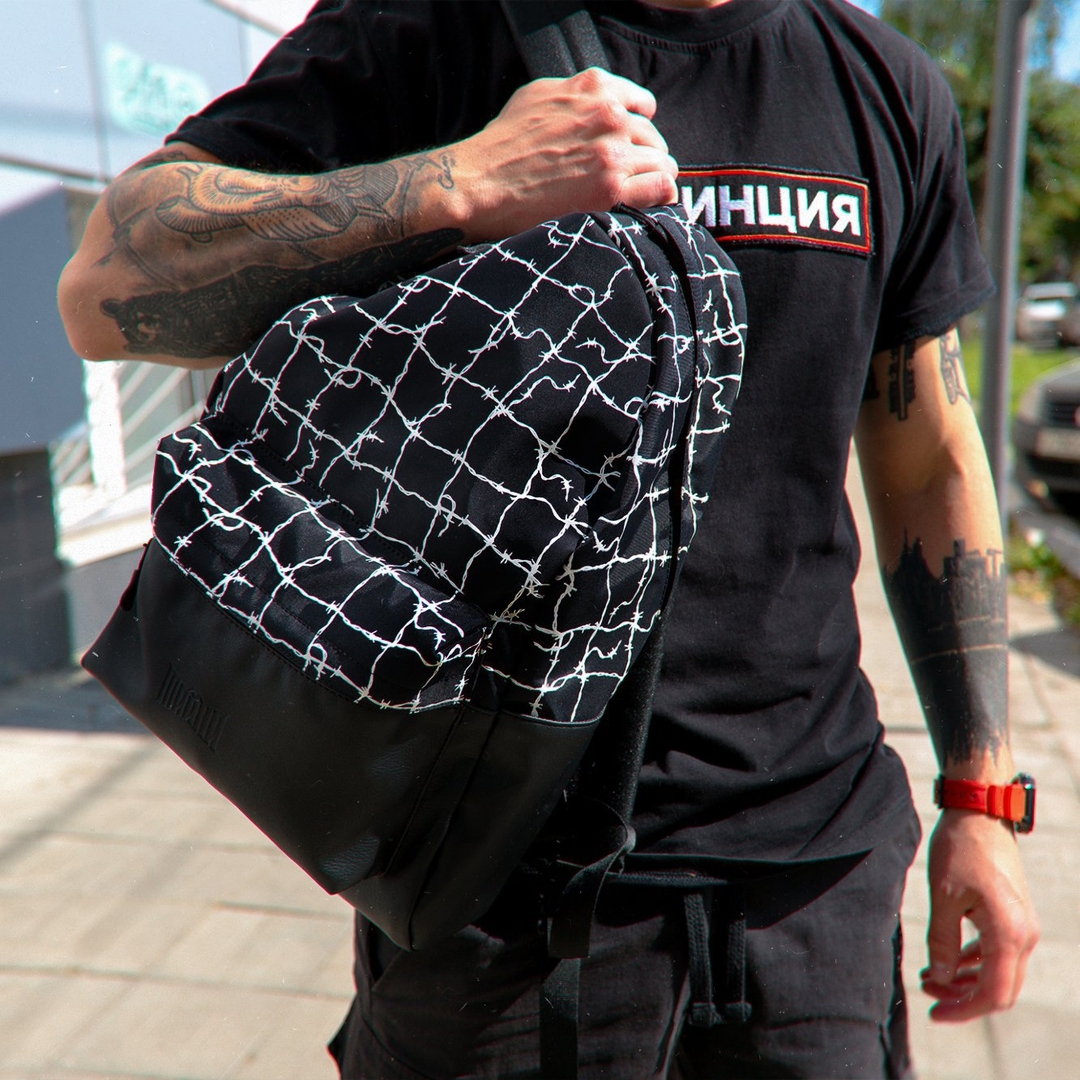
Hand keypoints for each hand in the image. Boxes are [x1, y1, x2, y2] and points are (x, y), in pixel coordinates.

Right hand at [450, 67, 679, 239]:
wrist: (479, 183)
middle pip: (653, 138)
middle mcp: (608, 116)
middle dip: (644, 157)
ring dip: (651, 179)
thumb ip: (577, 95)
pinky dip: (661, 195)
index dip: (637, 129)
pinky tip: (650, 203)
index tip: (630, 147)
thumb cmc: (501, 145)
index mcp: (594, 89)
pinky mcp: (610, 191)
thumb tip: (604, 105)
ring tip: (635, 195)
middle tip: (627, 179)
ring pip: (662, 163)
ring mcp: (612, 154)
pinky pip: (662, 187)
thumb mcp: (539, 96)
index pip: (642, 105)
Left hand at [921, 809, 1038, 1020]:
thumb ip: (942, 942)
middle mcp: (1024, 935)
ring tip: (928, 978)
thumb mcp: (943, 896)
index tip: (934, 1014)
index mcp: (1009, 933)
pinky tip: (946, 962)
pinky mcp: (1014, 916)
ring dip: (966, 981)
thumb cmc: (960, 849)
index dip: (963, 1010)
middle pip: (999, 989)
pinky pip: (998, 953)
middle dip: (962, 998)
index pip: (993, 994)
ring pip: (998, 972)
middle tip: (927, 994)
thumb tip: (939, 980)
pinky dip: (974, 963)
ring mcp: (1022, 926)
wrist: (980, 813)